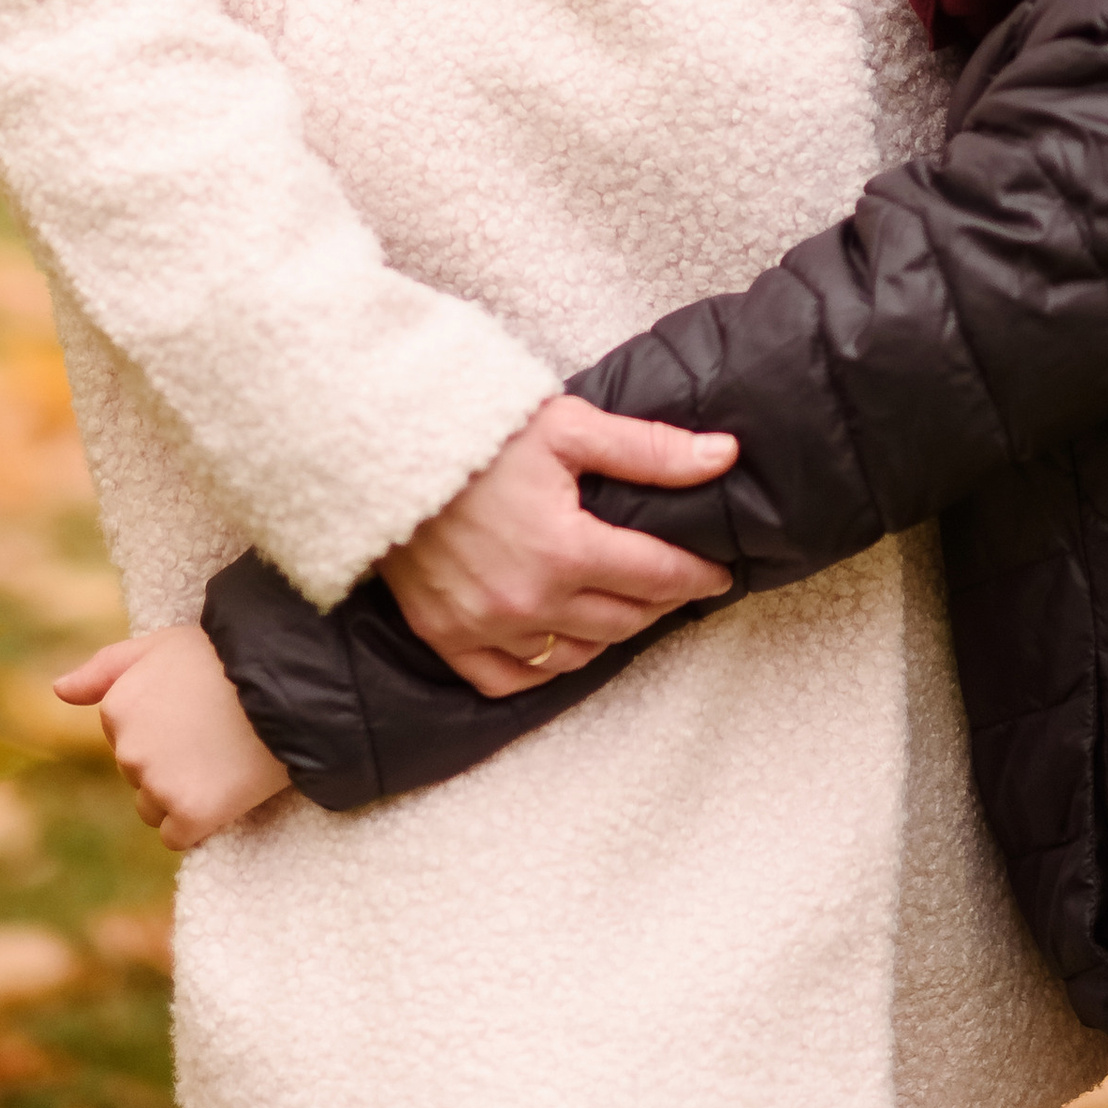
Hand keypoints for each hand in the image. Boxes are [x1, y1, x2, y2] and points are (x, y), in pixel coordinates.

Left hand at [53, 624, 290, 849]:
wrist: (286, 681)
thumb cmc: (225, 657)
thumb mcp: (161, 644)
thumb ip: (105, 668)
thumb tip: (58, 690)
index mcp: (116, 709)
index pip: (125, 740)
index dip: (165, 728)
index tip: (196, 711)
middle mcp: (128, 751)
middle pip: (138, 777)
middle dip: (171, 762)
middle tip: (214, 733)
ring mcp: (158, 785)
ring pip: (154, 808)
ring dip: (181, 794)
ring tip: (220, 759)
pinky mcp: (189, 816)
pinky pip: (177, 836)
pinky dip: (199, 822)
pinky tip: (224, 789)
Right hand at [381, 393, 738, 699]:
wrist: (383, 447)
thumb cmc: (480, 430)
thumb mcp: (570, 427)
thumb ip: (651, 450)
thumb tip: (724, 457)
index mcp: (567, 550)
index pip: (658, 577)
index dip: (697, 576)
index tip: (717, 572)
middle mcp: (529, 602)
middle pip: (622, 621)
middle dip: (658, 602)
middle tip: (673, 583)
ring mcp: (484, 626)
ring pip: (575, 655)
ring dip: (609, 634)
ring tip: (624, 606)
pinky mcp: (445, 635)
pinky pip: (509, 679)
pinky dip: (543, 667)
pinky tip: (562, 642)